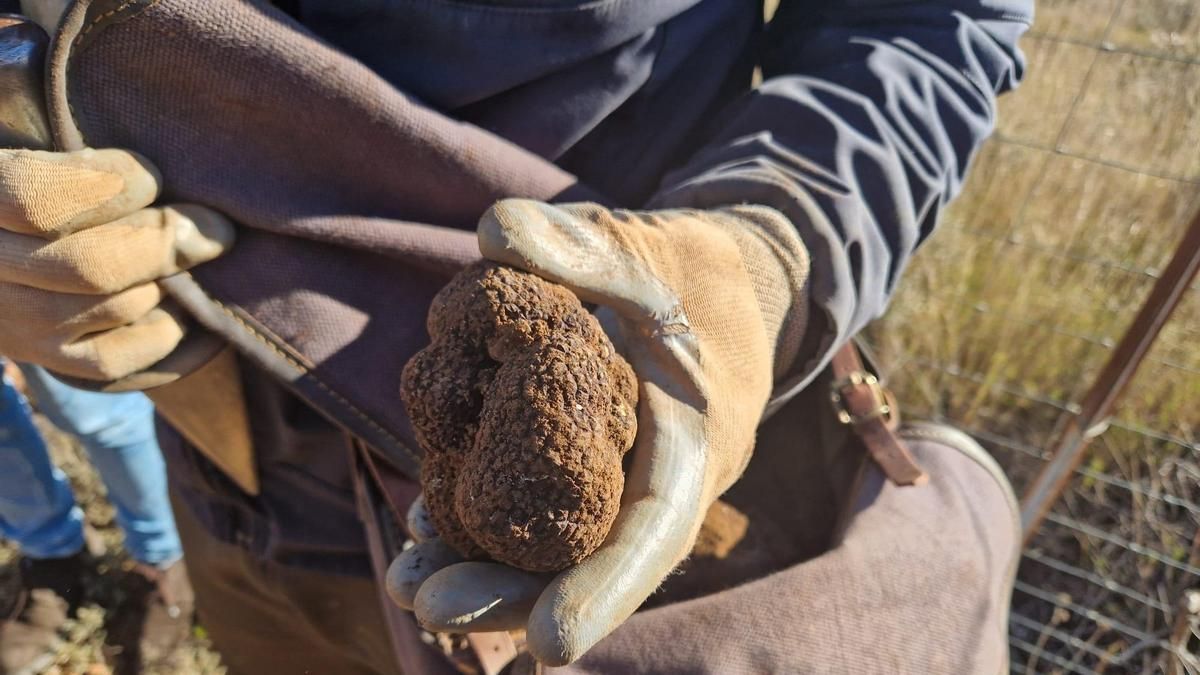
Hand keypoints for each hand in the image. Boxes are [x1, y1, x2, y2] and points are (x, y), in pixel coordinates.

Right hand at [0, 149, 233, 381]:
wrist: (9, 247)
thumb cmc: (33, 179)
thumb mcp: (27, 143)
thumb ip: (77, 157)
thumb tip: (149, 176)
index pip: (38, 201)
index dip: (110, 187)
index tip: (152, 177)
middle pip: (89, 266)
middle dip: (164, 243)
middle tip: (217, 228)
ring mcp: (12, 323)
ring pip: (114, 309)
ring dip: (167, 282)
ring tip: (198, 258)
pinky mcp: (42, 357)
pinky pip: (113, 360)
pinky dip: (163, 332)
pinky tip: (185, 305)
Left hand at [389, 199, 809, 664]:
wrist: (720, 286)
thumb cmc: (693, 269)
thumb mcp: (650, 246)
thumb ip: (584, 245)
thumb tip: (493, 231)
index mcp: (694, 443)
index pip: (656, 528)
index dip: (605, 587)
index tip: (547, 641)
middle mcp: (650, 477)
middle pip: (586, 556)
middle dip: (510, 589)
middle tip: (429, 605)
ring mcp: (611, 474)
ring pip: (550, 540)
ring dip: (481, 565)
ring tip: (408, 581)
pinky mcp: (575, 460)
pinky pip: (530, 502)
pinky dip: (478, 517)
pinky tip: (421, 524)